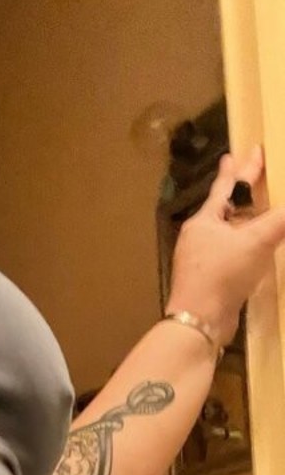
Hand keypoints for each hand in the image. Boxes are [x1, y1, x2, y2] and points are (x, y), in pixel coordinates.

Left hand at [166, 145, 284, 346]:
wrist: (199, 322)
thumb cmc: (222, 274)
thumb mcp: (257, 241)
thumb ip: (281, 220)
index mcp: (204, 221)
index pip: (225, 186)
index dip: (238, 168)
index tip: (241, 152)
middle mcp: (199, 237)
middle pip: (224, 208)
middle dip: (239, 193)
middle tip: (250, 175)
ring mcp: (201, 260)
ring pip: (227, 232)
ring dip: (243, 221)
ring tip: (257, 210)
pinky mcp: (209, 280)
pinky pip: (230, 254)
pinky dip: (244, 245)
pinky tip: (254, 248)